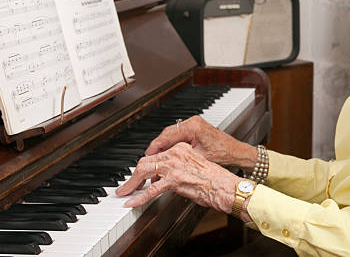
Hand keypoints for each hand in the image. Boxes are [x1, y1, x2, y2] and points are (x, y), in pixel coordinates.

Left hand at [116, 142, 239, 213]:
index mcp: (181, 148)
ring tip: (125, 192)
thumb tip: (162, 178)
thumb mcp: (193, 166)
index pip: (156, 155)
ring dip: (131, 184)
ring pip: (144, 171)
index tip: (138, 175)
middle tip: (126, 185)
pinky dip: (139, 197)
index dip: (144, 166)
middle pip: (146, 161)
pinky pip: (150, 190)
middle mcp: (176, 153)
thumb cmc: (214, 180)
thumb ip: (177, 168)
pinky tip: (132, 202)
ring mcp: (174, 166)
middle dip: (133, 175)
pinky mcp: (174, 180)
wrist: (225, 186)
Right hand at [145, 115, 256, 170]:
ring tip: (156, 158)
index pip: (167, 135)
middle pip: (167, 133)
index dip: (155, 147)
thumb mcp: (198, 158)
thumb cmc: (223, 154)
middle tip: (148, 158)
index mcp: (193, 127)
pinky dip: (172, 143)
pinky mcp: (196, 128)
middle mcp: (193, 122)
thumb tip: (164, 164)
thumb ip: (180, 158)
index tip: (147, 156)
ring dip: (164, 145)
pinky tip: (168, 153)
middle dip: (157, 146)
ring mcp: (194, 123)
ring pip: (172, 134)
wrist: (236, 151)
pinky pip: (179, 134)